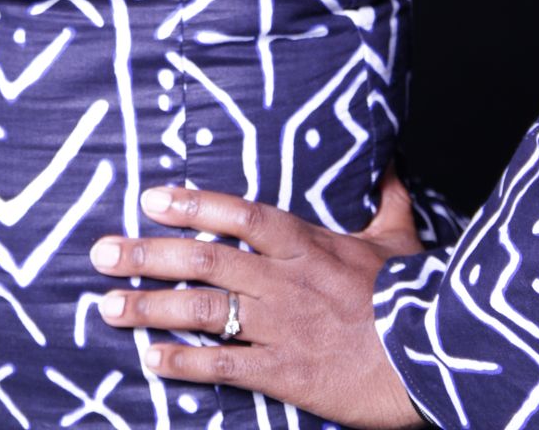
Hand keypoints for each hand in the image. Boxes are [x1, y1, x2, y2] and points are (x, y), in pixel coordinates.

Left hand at [89, 164, 424, 429]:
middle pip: (200, 259)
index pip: (236, 213)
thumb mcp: (400, 238)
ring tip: (106, 306)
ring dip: (147, 307)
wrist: (438, 359)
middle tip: (100, 252)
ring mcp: (279, 326)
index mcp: (304, 242)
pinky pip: (223, 366)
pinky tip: (150, 361)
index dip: (190, 203)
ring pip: (200, 310)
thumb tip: (391, 165)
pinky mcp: (284, 372)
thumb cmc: (416, 296)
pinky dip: (182, 363)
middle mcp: (281, 279)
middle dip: (145, 254)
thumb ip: (387, 200)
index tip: (150, 198)